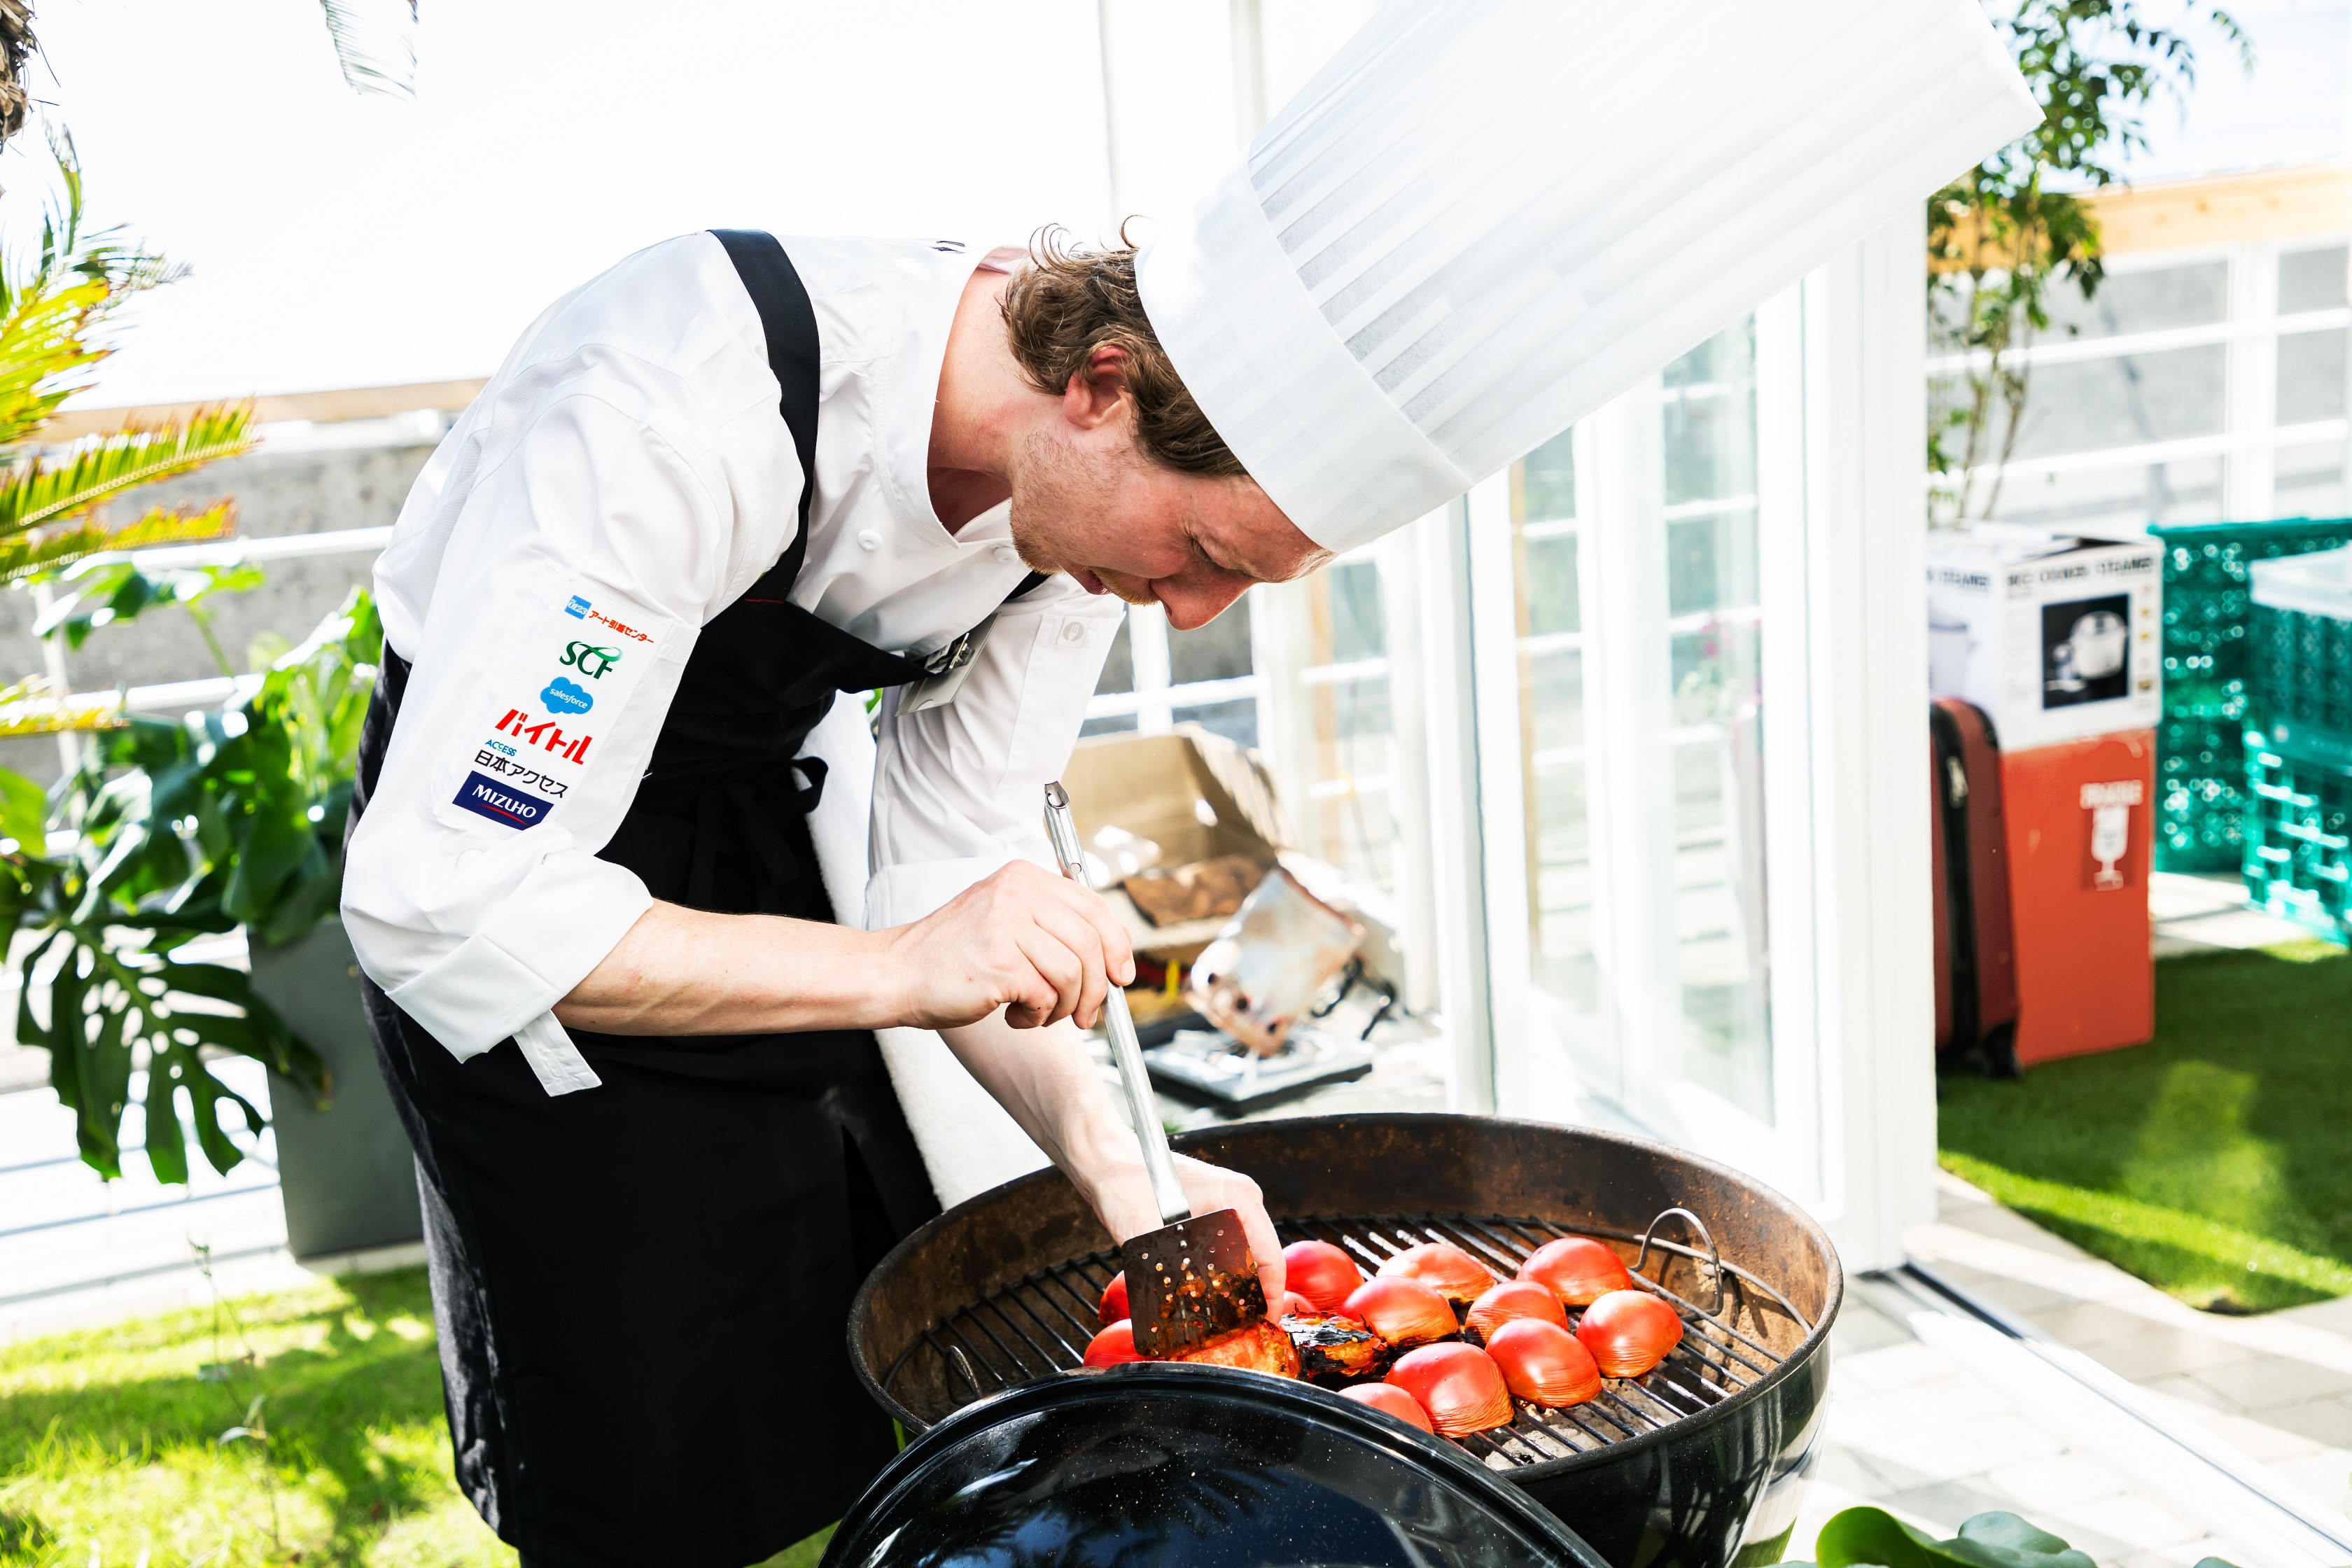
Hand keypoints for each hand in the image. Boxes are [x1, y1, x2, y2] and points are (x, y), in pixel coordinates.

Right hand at [886, 860, 1135, 1031]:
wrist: (895, 973)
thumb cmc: (950, 956)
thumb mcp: (1003, 921)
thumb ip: (1051, 925)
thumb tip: (1112, 952)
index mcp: (1022, 878)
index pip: (1093, 908)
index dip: (1117, 946)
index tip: (1121, 975)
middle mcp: (1018, 893)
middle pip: (1091, 941)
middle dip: (1098, 988)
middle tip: (1087, 1015)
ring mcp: (1008, 925)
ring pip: (1073, 973)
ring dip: (1065, 1007)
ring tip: (1039, 1015)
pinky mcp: (1001, 961)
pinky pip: (1047, 996)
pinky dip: (1038, 1017)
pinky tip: (1013, 1016)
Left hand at [1086, 1150, 1287, 1311]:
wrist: (1106, 1161)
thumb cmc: (1124, 1182)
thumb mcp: (1145, 1235)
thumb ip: (1165, 1274)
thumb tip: (1178, 1311)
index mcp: (1237, 1197)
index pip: (1270, 1255)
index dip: (1271, 1294)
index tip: (1266, 1322)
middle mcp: (1239, 1197)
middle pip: (1262, 1255)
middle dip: (1254, 1292)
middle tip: (1244, 1326)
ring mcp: (1227, 1201)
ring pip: (1246, 1251)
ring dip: (1238, 1282)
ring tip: (1228, 1315)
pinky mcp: (1212, 1208)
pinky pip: (1230, 1244)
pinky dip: (1224, 1269)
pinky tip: (1210, 1290)